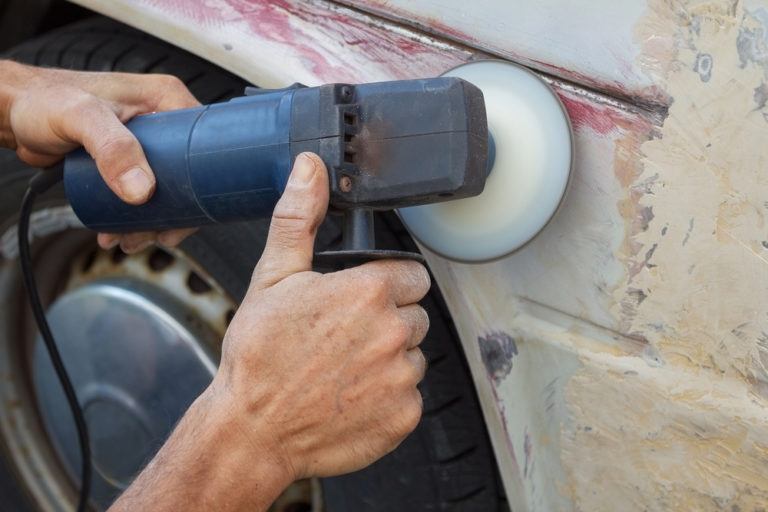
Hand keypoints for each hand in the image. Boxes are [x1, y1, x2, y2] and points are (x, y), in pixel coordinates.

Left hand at [0, 60, 198, 251]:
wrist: (14, 113)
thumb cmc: (43, 100)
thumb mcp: (82, 118)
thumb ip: (112, 149)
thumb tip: (142, 190)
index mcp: (164, 100)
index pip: (204, 143)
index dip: (202, 179)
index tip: (188, 209)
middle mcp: (161, 121)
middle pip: (188, 175)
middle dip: (173, 211)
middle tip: (156, 233)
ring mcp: (147, 143)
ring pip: (166, 190)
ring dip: (152, 221)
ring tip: (131, 238)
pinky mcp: (130, 161)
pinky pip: (146, 193)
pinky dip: (138, 217)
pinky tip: (121, 229)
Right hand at [217, 151, 430, 478]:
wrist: (251, 428)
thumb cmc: (259, 357)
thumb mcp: (273, 277)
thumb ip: (299, 218)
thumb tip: (310, 171)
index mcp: (369, 292)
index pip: (411, 275)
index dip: (386, 284)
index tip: (361, 299)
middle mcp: (393, 333)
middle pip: (413, 314)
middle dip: (386, 320)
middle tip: (344, 335)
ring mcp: (401, 377)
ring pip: (413, 355)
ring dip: (388, 359)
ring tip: (343, 367)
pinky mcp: (403, 416)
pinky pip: (410, 395)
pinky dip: (388, 395)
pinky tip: (351, 394)